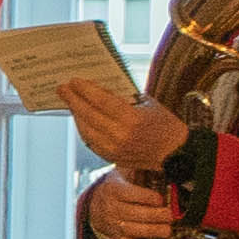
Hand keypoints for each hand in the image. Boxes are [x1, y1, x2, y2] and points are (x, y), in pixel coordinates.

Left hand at [60, 80, 194, 175]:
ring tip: (70, 102)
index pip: (102, 102)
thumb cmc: (163, 124)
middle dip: (73, 100)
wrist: (175, 153)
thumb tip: (98, 88)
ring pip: (86, 130)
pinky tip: (80, 119)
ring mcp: (115, 149)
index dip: (85, 91)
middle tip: (62, 89)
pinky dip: (83, 129)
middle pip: (89, 115)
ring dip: (76, 114)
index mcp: (133, 119)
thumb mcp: (148, 103)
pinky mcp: (112, 157)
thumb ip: (124, 97)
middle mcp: (121, 136)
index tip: (74, 81)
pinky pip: (90, 141)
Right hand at [75, 174, 173, 238]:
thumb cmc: (123, 183)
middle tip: (169, 215)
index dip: (145, 197)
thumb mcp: (128, 170)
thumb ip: (142, 166)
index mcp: (114, 188)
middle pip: (132, 214)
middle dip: (154, 215)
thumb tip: (165, 161)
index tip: (159, 198)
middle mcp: (111, 207)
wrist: (100, 203)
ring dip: (152, 231)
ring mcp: (115, 225)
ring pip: (132, 230)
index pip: (127, 193)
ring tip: (168, 229)